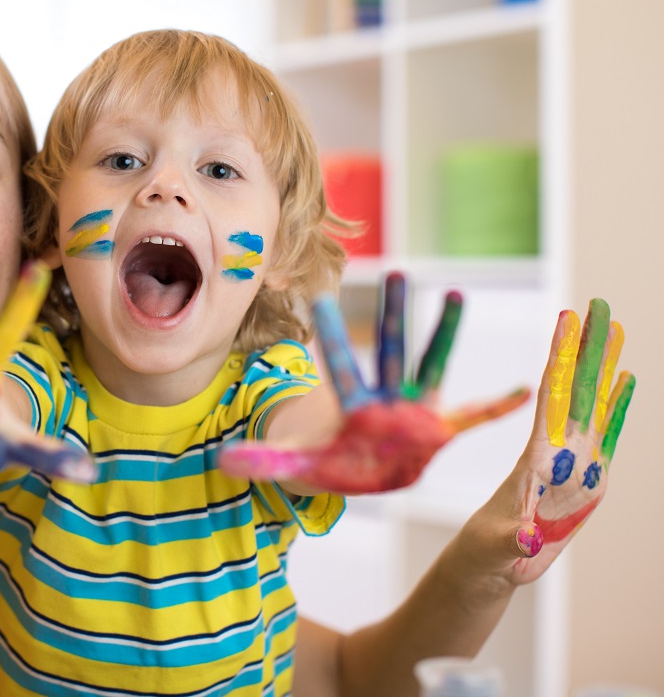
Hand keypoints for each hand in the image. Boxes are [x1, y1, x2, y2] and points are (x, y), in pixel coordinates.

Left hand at [219, 273, 529, 492]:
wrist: (361, 473)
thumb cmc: (332, 462)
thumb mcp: (298, 466)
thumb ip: (265, 462)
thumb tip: (221, 462)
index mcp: (351, 406)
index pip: (340, 364)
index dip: (332, 336)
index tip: (319, 298)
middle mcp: (385, 397)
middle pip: (388, 348)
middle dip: (392, 314)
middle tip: (395, 272)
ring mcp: (414, 409)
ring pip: (430, 363)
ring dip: (442, 332)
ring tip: (456, 295)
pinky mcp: (437, 428)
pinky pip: (472, 415)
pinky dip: (496, 406)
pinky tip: (524, 390)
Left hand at [498, 299, 633, 579]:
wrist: (490, 564)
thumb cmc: (486, 553)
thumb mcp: (499, 548)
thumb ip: (516, 540)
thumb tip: (529, 538)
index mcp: (535, 458)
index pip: (550, 396)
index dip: (560, 358)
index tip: (566, 319)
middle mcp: (556, 451)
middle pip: (577, 388)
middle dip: (588, 347)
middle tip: (598, 304)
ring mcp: (573, 462)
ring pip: (593, 403)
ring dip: (604, 366)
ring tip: (615, 328)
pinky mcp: (587, 479)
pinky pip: (607, 434)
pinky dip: (618, 406)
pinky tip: (627, 379)